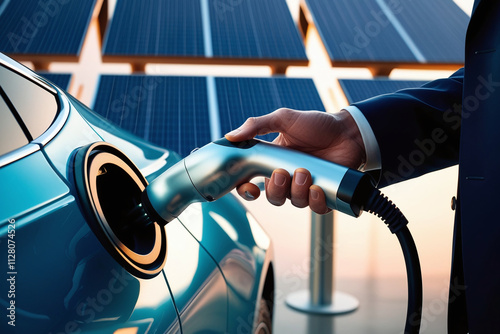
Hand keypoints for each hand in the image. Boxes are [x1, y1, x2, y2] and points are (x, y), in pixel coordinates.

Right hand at [224, 108, 365, 213]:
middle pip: (272, 196)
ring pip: (293, 202)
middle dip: (275, 188)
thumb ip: (256, 126)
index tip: (249, 188)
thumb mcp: (283, 119)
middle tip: (283, 172)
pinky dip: (315, 202)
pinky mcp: (324, 194)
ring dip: (296, 190)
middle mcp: (287, 177)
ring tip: (306, 172)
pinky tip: (318, 188)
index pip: (252, 181)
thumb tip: (230, 137)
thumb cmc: (317, 124)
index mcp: (273, 161)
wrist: (349, 131)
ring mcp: (305, 187)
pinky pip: (315, 208)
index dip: (246, 189)